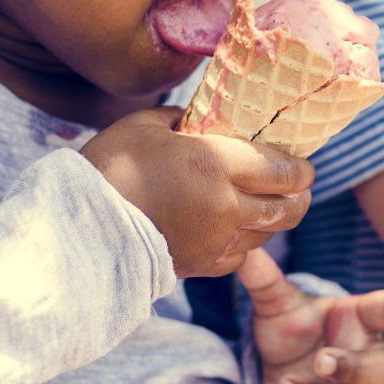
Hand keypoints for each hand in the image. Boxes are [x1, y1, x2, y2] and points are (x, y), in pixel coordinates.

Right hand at [81, 107, 311, 276]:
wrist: (80, 229)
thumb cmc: (109, 168)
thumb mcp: (147, 126)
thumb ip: (185, 119)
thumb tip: (203, 117)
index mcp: (217, 165)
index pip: (284, 171)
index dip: (302, 168)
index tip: (303, 163)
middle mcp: (227, 207)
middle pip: (288, 208)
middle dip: (300, 196)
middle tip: (298, 185)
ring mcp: (217, 241)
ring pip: (268, 233)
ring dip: (273, 218)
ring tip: (267, 202)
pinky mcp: (203, 266)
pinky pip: (241, 255)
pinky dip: (245, 242)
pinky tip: (233, 227)